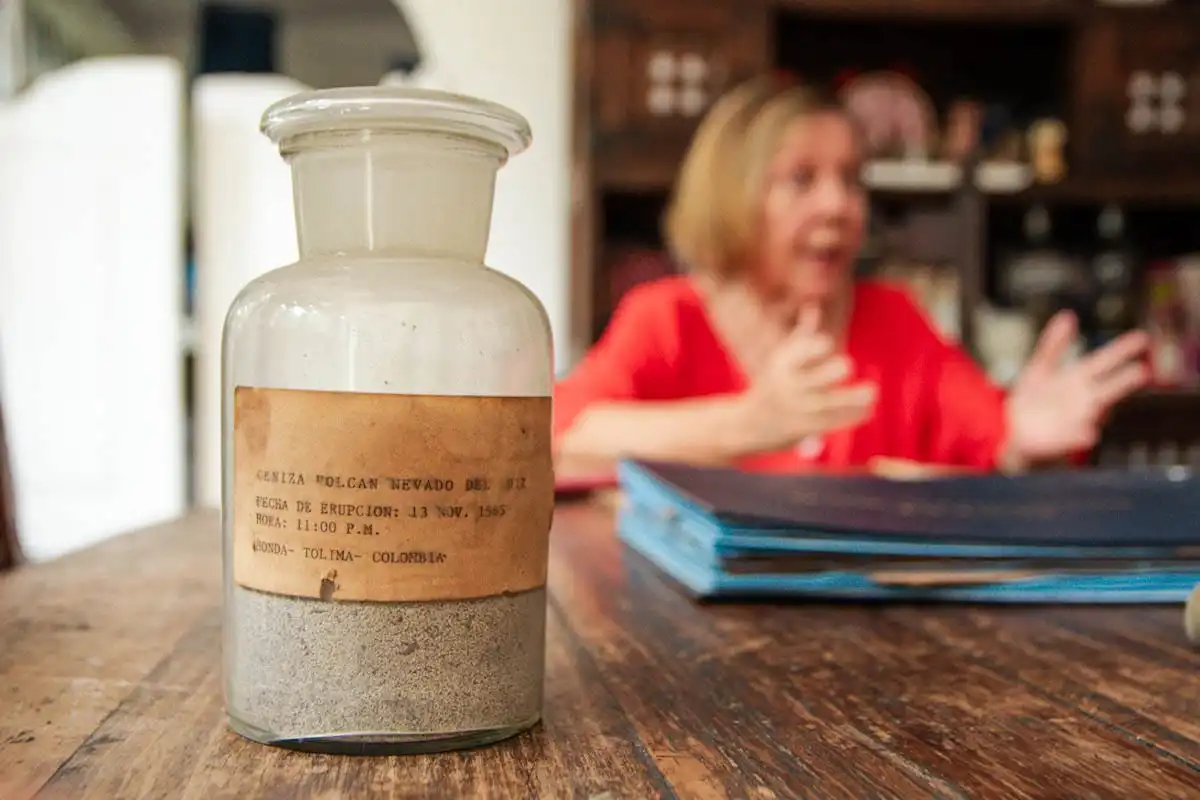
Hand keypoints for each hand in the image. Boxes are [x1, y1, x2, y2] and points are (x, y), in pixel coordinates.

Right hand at [734, 306, 877, 452]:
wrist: (752, 424)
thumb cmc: (775, 382)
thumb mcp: (784, 357)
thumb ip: (803, 333)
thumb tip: (813, 305)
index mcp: (783, 365)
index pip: (796, 355)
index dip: (810, 349)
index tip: (827, 343)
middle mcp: (787, 387)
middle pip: (808, 380)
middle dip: (827, 373)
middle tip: (849, 364)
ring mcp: (795, 409)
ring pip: (823, 404)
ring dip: (849, 399)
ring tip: (873, 392)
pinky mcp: (804, 428)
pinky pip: (828, 423)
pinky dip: (849, 417)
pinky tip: (869, 411)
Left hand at [1005, 311, 1149, 467]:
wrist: (1013, 430)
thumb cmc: (1032, 399)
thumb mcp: (1040, 367)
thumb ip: (1054, 344)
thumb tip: (1068, 316)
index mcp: (1079, 378)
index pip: (1105, 361)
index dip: (1122, 350)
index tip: (1141, 338)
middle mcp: (1085, 398)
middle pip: (1111, 387)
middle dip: (1125, 380)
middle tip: (1142, 371)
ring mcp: (1080, 420)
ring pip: (1099, 413)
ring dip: (1105, 407)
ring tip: (1105, 402)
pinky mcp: (1068, 440)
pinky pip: (1079, 439)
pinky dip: (1084, 436)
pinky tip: (1088, 434)